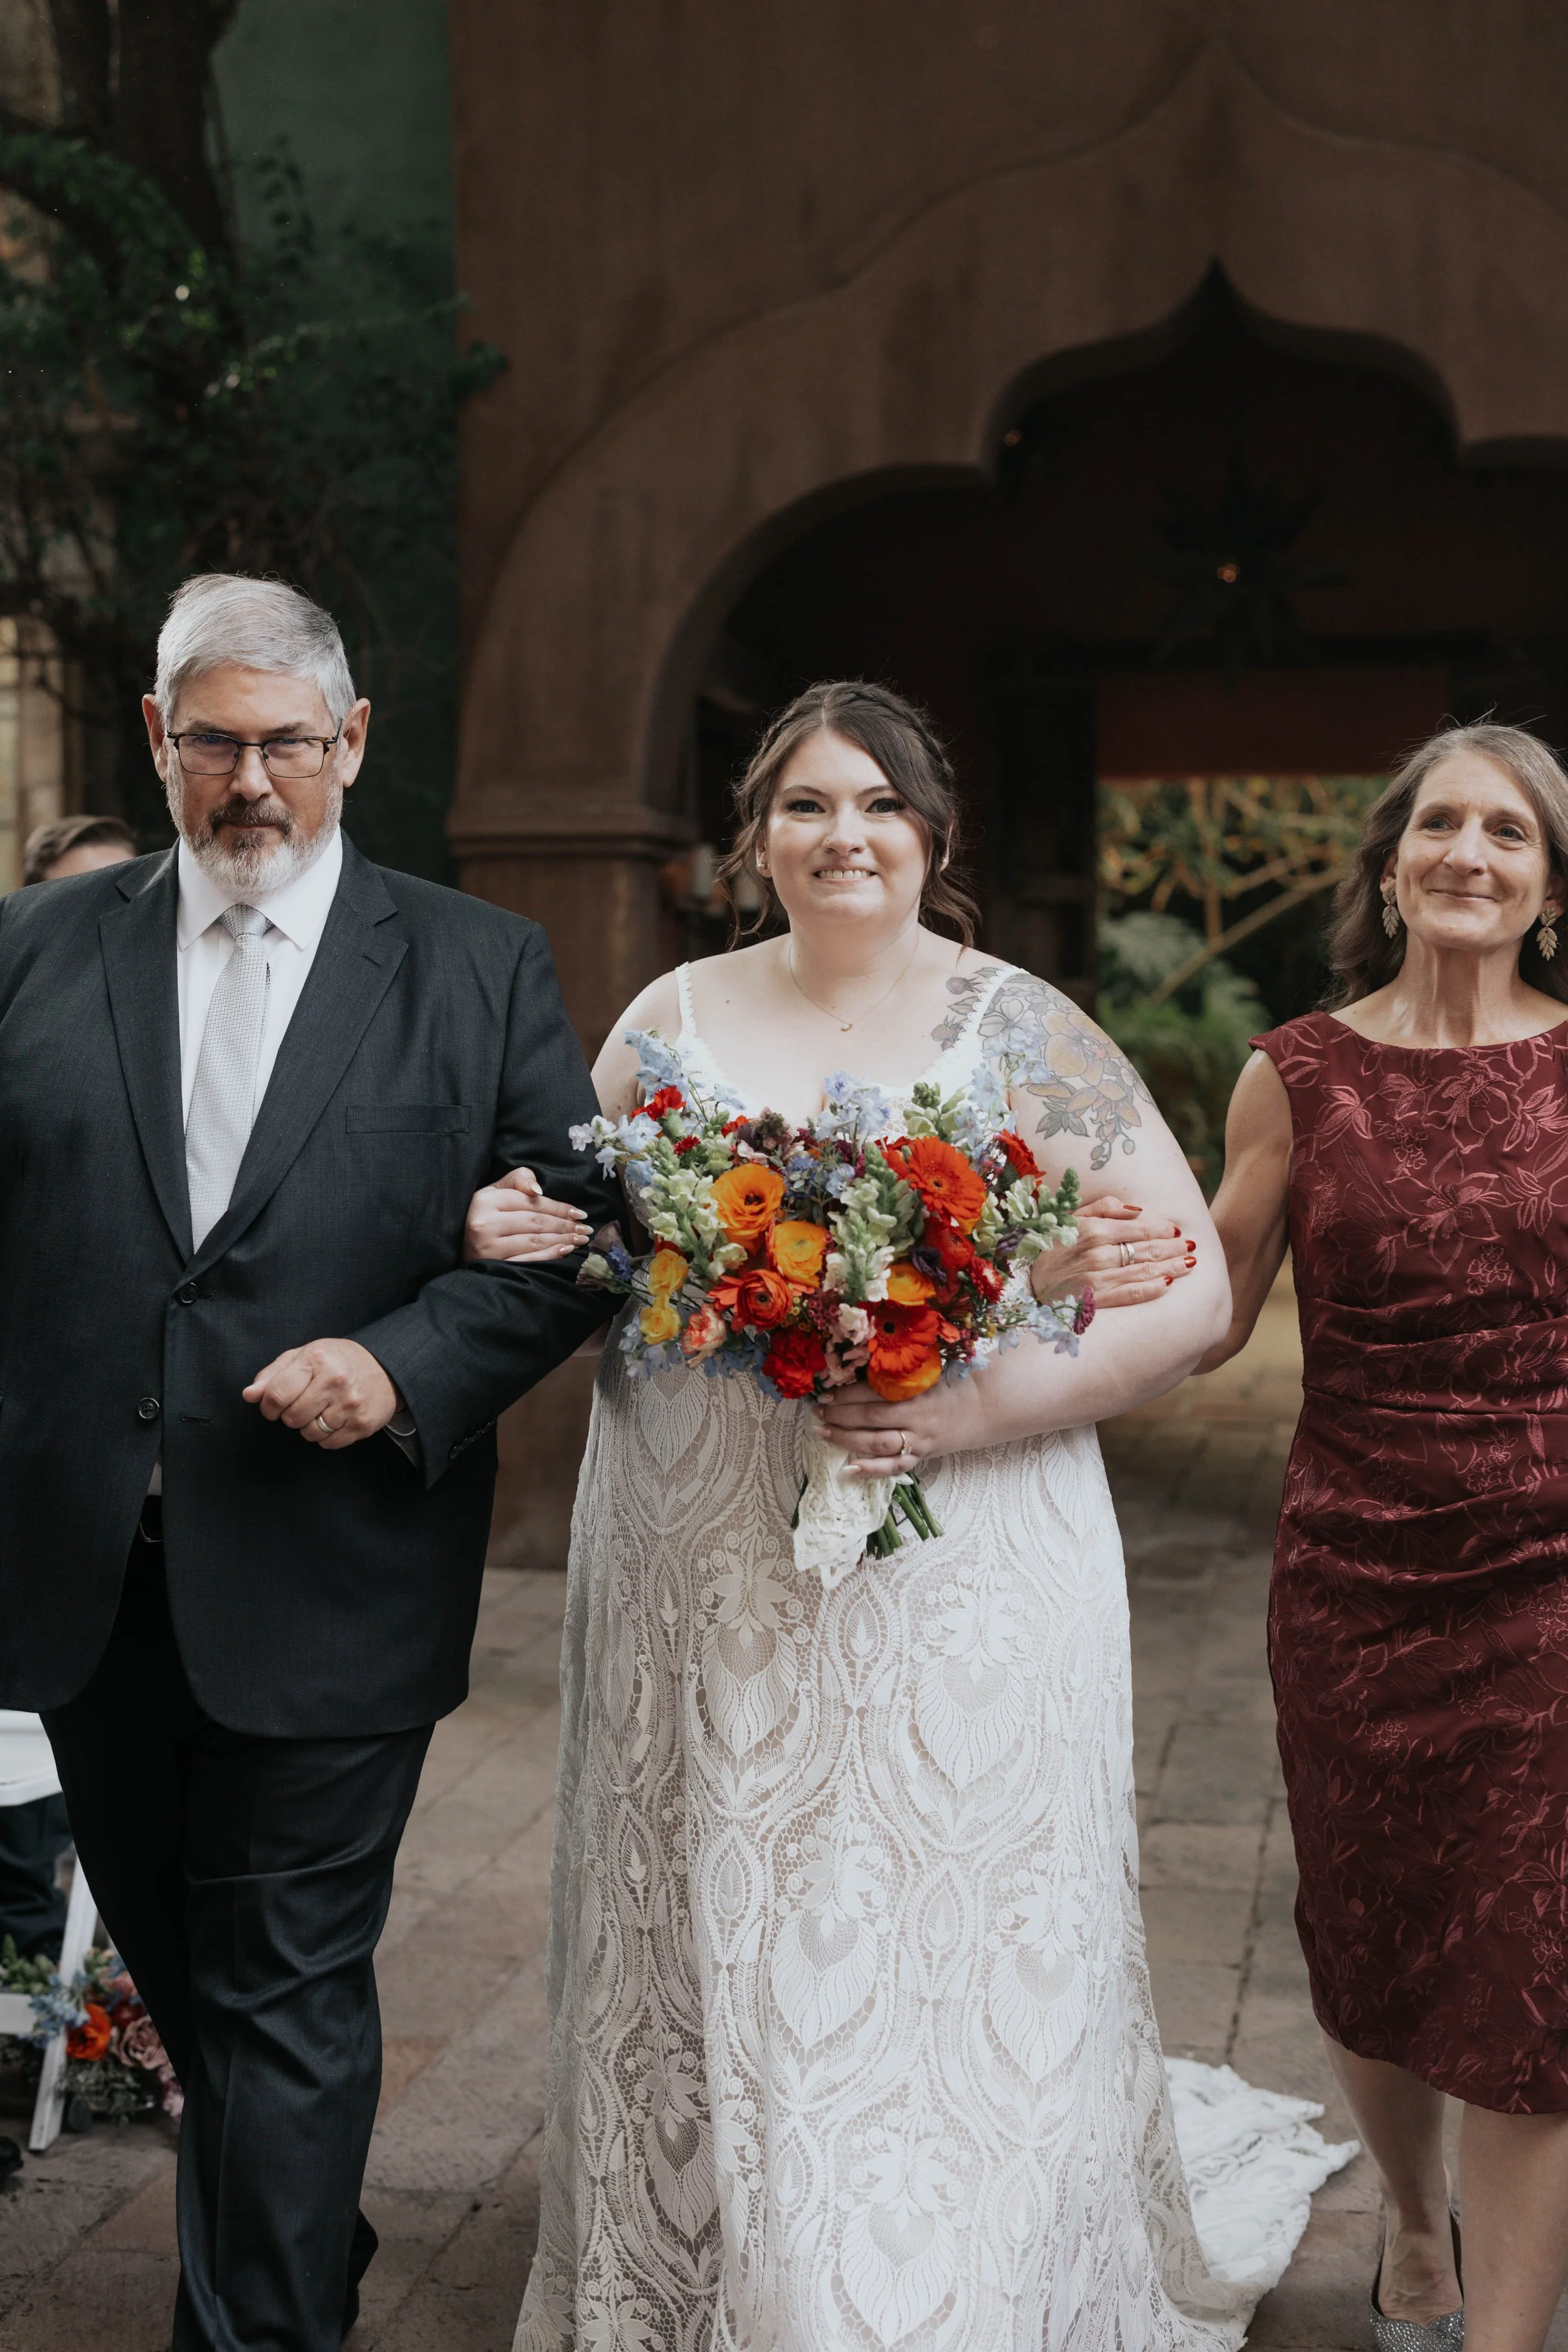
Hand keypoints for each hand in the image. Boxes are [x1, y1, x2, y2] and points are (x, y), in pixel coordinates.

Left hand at [242, 1338, 399, 1448]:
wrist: (385, 1368)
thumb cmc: (337, 1360)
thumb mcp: (303, 1356)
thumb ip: (273, 1374)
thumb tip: (249, 1395)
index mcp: (317, 1359)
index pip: (276, 1395)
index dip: (268, 1406)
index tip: (273, 1405)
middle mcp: (336, 1381)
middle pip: (291, 1418)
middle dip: (290, 1415)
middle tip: (303, 1403)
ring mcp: (351, 1404)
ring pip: (309, 1433)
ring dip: (308, 1426)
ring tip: (320, 1410)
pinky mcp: (363, 1424)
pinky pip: (328, 1443)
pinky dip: (325, 1436)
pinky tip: (334, 1419)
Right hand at [464, 1165, 588, 1263]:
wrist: (457, 1244)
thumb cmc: (483, 1214)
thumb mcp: (494, 1191)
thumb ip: (517, 1180)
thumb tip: (538, 1189)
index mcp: (486, 1200)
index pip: (531, 1203)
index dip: (559, 1208)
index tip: (579, 1213)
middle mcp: (485, 1224)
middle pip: (536, 1223)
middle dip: (565, 1225)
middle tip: (585, 1229)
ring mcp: (488, 1248)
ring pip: (534, 1241)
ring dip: (562, 1240)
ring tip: (580, 1239)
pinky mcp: (493, 1265)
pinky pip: (528, 1260)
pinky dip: (549, 1256)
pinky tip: (565, 1251)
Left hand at [813, 1378, 982, 1476]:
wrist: (985, 1405)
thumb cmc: (953, 1381)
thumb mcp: (928, 1368)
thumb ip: (898, 1370)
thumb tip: (858, 1364)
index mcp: (916, 1389)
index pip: (873, 1391)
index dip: (846, 1393)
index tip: (825, 1391)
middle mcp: (916, 1415)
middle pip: (870, 1417)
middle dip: (840, 1415)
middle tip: (818, 1412)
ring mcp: (919, 1439)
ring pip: (877, 1444)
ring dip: (846, 1439)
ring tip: (824, 1433)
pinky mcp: (922, 1456)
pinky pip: (894, 1467)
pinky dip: (871, 1470)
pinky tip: (849, 1469)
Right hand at [1029, 1196, 1194, 1309]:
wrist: (1029, 1281)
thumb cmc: (1054, 1246)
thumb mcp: (1072, 1218)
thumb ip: (1104, 1208)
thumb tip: (1137, 1209)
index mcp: (1093, 1230)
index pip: (1138, 1229)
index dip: (1161, 1229)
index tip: (1176, 1229)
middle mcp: (1097, 1254)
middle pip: (1145, 1250)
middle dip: (1172, 1248)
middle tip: (1191, 1246)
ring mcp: (1097, 1279)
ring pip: (1143, 1272)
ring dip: (1170, 1267)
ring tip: (1189, 1264)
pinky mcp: (1096, 1301)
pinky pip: (1130, 1294)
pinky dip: (1151, 1290)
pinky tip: (1168, 1285)